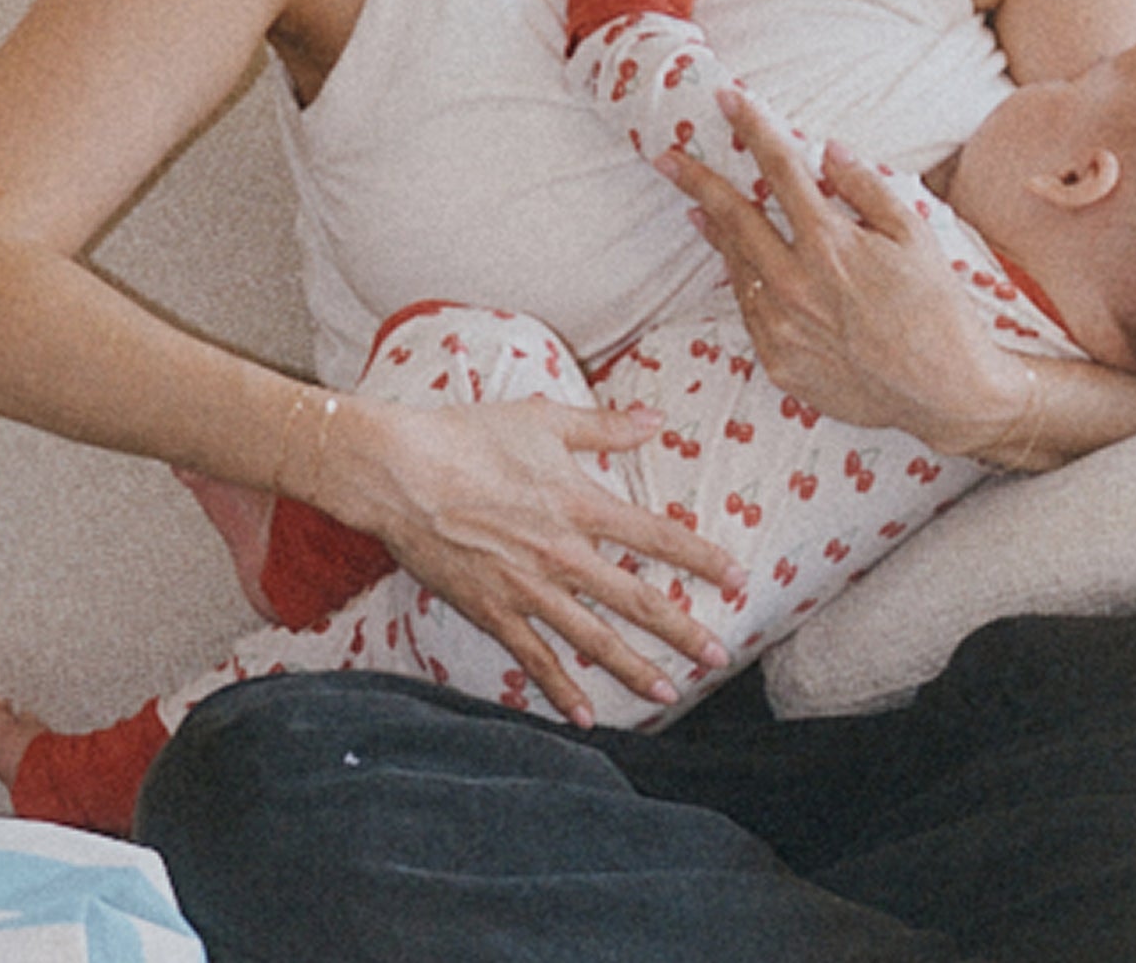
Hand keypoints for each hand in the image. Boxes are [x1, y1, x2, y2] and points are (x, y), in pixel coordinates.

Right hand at [293, 393, 742, 725]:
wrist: (397, 472)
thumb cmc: (468, 436)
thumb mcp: (543, 419)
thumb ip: (604, 426)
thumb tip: (656, 419)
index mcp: (581, 504)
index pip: (658, 537)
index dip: (702, 558)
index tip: (738, 578)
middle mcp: (563, 554)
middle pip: (636, 600)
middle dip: (681, 630)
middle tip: (717, 657)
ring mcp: (527, 589)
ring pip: (593, 638)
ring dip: (633, 669)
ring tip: (668, 694)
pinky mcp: (491, 611)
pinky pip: (534, 658)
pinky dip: (560, 688)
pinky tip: (585, 715)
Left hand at [660, 87, 1031, 456]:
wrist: (946, 392)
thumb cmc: (939, 309)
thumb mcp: (916, 235)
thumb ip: (866, 189)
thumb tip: (828, 152)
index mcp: (829, 243)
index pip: (779, 168)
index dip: (752, 127)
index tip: (728, 99)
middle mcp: (795, 283)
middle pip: (732, 217)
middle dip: (696, 181)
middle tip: (667, 158)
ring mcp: (781, 328)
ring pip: (736, 268)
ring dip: (716, 234)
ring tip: (699, 211)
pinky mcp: (779, 364)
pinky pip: (750, 312)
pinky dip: (743, 283)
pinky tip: (743, 269)